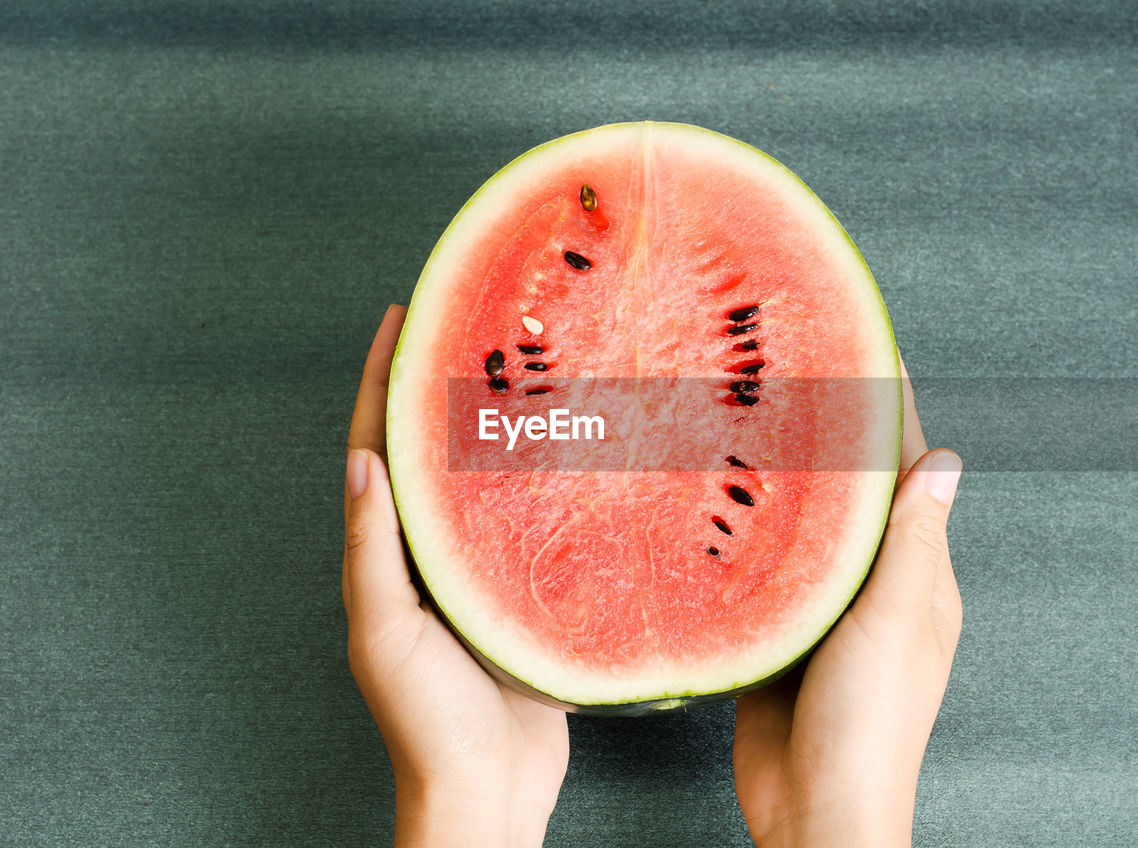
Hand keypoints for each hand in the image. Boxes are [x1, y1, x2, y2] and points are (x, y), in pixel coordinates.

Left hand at [343, 306, 568, 847]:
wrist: (487, 791)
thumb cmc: (428, 723)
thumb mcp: (389, 634)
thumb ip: (375, 554)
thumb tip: (361, 464)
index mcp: (387, 555)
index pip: (378, 447)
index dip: (384, 381)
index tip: (403, 317)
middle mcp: (429, 552)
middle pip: (431, 449)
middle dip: (441, 384)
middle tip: (472, 323)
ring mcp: (478, 570)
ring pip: (482, 478)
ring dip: (494, 423)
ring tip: (525, 366)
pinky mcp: (522, 592)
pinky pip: (529, 520)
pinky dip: (541, 478)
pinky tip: (570, 451)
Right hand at [733, 360, 962, 847]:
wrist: (817, 812)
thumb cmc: (870, 726)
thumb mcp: (896, 621)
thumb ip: (914, 541)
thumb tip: (945, 459)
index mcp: (918, 576)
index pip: (907, 472)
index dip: (891, 410)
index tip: (870, 346)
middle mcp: (875, 585)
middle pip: (854, 491)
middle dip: (832, 431)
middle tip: (793, 368)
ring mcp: (825, 610)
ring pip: (805, 527)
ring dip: (786, 477)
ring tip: (751, 416)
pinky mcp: (781, 636)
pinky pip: (767, 571)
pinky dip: (749, 532)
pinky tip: (717, 503)